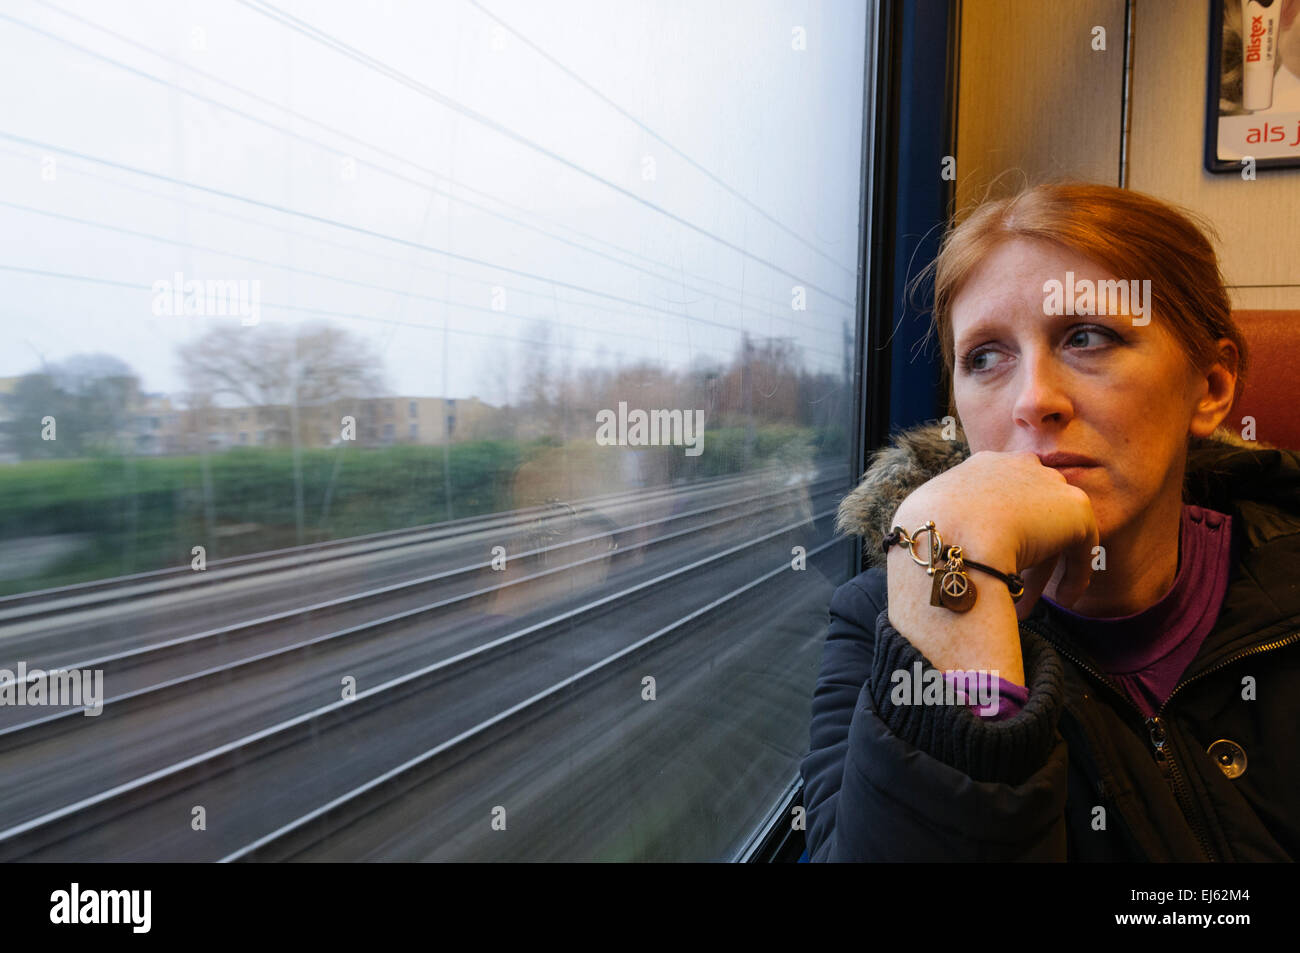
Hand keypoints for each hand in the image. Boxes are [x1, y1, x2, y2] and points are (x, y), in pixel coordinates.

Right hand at [893, 450, 1100, 619]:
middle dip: (1024, 553)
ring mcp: (1050, 484)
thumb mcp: (931, 517)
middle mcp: (1020, 465)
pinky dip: (1075, 575)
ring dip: (1043, 572)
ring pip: (1053, 534)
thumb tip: (947, 544)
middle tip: (1012, 586)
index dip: (1002, 529)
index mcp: (985, 464)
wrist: (956, 534)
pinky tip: (1065, 599)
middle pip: (1030, 514)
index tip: (995, 558)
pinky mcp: (1076, 510)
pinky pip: (1080, 548)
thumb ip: (951, 520)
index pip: (1003, 495)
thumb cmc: (931, 532)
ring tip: (1031, 604)